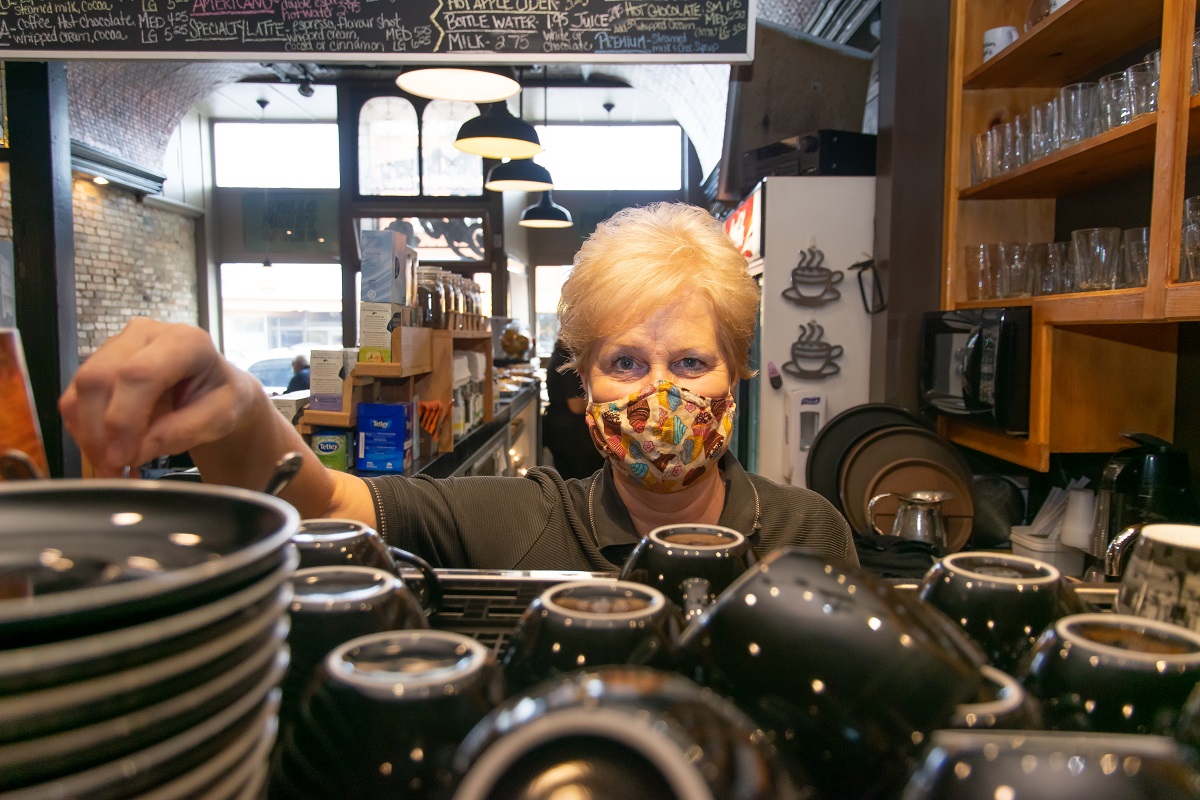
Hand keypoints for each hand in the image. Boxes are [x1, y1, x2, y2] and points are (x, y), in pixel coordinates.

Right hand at [59, 318, 264, 476]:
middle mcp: (146, 334)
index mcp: (186, 342)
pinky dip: (84, 431)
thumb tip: (134, 451)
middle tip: (115, 470)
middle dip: (101, 433)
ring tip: (112, 467)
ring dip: (89, 436)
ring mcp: (118, 345)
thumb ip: (182, 432)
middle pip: (100, 379)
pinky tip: (106, 451)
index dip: (124, 419)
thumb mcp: (220, 419)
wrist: (214, 390)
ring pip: (82, 389)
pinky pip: (75, 398)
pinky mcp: (99, 363)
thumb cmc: (221, 399)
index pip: (139, 374)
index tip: (124, 457)